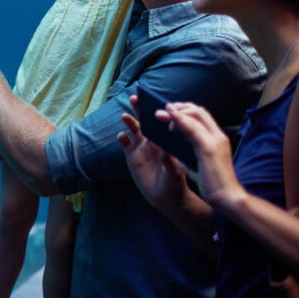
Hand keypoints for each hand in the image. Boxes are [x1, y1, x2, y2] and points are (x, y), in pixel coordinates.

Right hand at [118, 94, 191, 215]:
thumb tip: (164, 147)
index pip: (160, 121)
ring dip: (129, 121)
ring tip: (124, 116)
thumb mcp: (174, 171)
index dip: (156, 110)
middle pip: (145, 120)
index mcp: (165, 141)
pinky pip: (125, 144)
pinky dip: (122, 138)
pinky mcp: (132, 157)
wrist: (168, 199)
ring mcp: (142, 148)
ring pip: (134, 129)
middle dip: (140, 108)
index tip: (153, 101)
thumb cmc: (176, 183)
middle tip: (135, 98)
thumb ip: (168, 159)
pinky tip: (121, 136)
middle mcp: (153, 141)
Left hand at [159, 102, 245, 209]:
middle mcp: (218, 137)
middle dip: (179, 108)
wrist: (228, 199)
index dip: (185, 112)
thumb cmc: (216, 187)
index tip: (171, 114)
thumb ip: (192, 163)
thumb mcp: (201, 170)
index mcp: (217, 140)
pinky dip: (180, 120)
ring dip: (175, 113)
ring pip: (195, 116)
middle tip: (162, 111)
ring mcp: (215, 141)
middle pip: (199, 111)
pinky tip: (169, 118)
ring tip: (159, 114)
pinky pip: (192, 129)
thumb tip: (181, 162)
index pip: (202, 117)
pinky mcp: (208, 149)